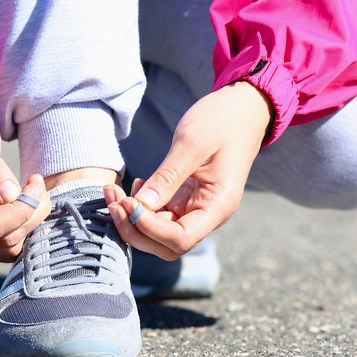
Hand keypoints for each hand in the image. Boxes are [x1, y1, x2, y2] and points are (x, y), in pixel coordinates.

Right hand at [0, 90, 49, 260]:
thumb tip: (10, 195)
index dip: (19, 213)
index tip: (35, 184)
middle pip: (1, 240)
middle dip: (31, 214)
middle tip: (38, 184)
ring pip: (9, 248)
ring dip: (32, 221)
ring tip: (34, 191)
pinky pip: (10, 247)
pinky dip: (26, 228)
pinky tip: (28, 204)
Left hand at [106, 81, 272, 259]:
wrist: (242, 110)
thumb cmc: (222, 121)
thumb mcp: (192, 143)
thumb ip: (167, 177)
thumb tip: (140, 206)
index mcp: (219, 205)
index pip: (181, 238)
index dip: (149, 229)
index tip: (128, 203)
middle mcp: (210, 214)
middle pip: (168, 245)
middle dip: (136, 229)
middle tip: (114, 201)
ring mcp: (198, 209)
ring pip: (161, 234)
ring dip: (134, 220)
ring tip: (116, 192)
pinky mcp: (187, 200)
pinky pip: (161, 217)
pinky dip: (142, 208)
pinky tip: (135, 186)